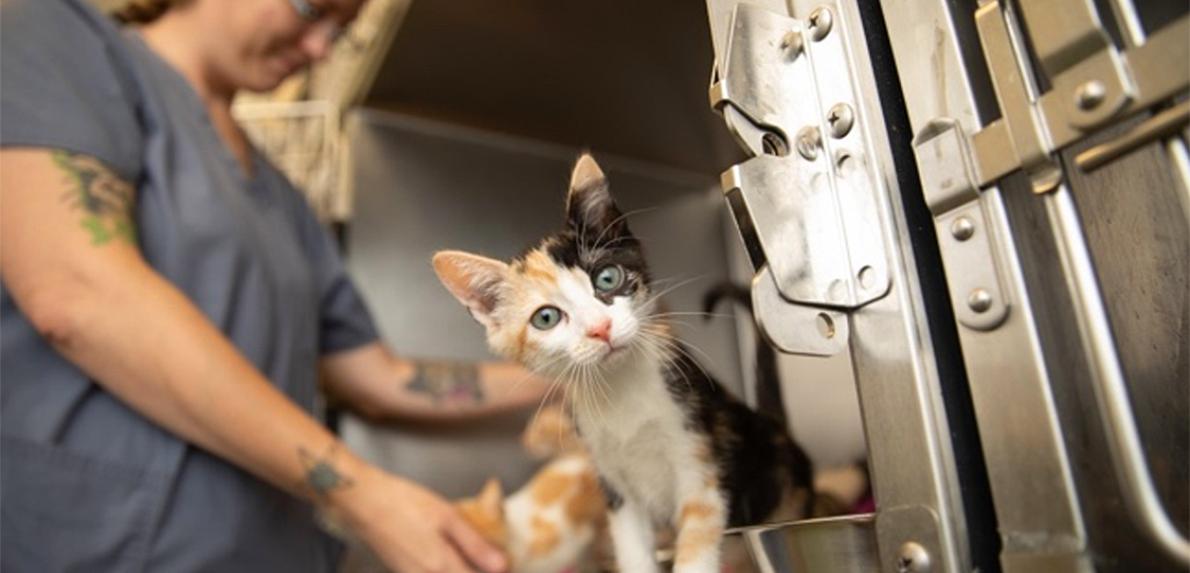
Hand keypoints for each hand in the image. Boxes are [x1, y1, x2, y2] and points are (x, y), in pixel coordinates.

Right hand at [335, 465, 506, 572]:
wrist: (363, 503)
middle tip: (492, 561)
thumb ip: (474, 544)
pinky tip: (449, 558)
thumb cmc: (404, 503)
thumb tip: (501, 567)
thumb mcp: (447, 517)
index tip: (507, 568)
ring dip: (462, 570)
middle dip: (476, 572)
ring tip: (472, 557)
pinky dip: (446, 570)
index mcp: (441, 567)